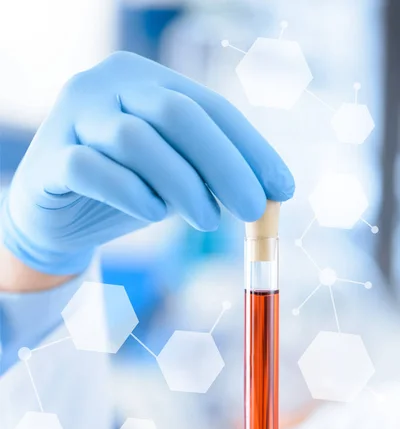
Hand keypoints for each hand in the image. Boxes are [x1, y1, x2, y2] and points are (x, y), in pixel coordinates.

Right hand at [0, 51, 293, 275]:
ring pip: (136, 139)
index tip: (282, 189)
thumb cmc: (122, 189)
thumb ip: (209, 176)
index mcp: (146, 80)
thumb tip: (270, 194)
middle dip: (225, 165)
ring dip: (183, 184)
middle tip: (252, 210)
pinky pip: (93, 169)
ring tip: (207, 220)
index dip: (251, 149)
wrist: (55, 213)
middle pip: (177, 114)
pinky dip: (131, 193)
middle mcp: (108, 85)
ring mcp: (74, 116)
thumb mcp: (173, 178)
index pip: (210, 107)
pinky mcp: (50, 157)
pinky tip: (154, 213)